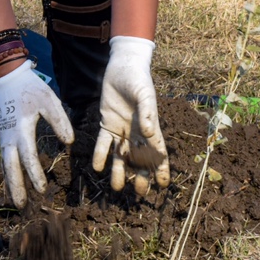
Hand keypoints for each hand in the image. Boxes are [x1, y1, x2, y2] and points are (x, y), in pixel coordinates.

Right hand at [0, 60, 73, 207]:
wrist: (8, 78)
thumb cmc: (31, 89)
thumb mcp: (49, 100)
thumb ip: (59, 120)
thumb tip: (68, 141)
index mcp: (21, 128)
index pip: (28, 156)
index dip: (35, 173)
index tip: (42, 189)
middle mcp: (9, 137)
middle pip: (11, 166)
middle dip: (17, 186)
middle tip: (22, 205)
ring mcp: (4, 138)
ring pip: (6, 166)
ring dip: (12, 184)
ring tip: (18, 202)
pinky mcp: (3, 138)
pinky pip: (5, 160)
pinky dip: (8, 174)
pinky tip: (13, 186)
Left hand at [92, 36, 169, 194]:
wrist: (122, 66)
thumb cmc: (138, 79)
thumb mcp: (144, 94)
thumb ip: (147, 113)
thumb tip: (148, 133)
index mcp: (151, 128)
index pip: (159, 153)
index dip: (162, 169)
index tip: (163, 185)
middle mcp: (136, 133)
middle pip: (140, 160)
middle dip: (141, 177)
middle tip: (140, 193)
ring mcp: (121, 130)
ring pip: (121, 157)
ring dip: (119, 172)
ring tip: (117, 187)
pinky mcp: (106, 124)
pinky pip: (103, 144)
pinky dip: (100, 155)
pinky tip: (97, 168)